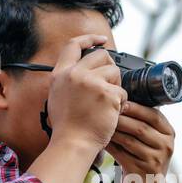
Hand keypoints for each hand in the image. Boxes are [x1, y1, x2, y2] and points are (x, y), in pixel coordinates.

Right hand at [46, 33, 127, 153]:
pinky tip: (111, 113)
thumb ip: (70, 80)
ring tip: (107, 104)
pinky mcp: (107, 93)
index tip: (101, 39)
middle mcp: (75, 74)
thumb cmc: (67, 127)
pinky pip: (122, 91)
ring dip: (116, 86)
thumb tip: (85, 69)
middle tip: (109, 85)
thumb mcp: (59, 97)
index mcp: (61, 74)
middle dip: (109, 67)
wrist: (73, 143)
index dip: (89, 38)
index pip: (73, 45)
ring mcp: (91, 82)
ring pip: (115, 72)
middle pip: (101, 55)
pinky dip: (121, 103)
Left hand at [106, 101, 174, 182]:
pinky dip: (111, 146)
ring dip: (114, 131)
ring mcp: (155, 160)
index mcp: (169, 134)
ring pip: (130, 140)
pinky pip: (122, 154)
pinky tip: (102, 140)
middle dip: (121, 118)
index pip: (154, 116)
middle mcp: (166, 146)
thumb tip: (124, 99)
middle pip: (140, 128)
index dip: (136, 108)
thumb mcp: (153, 140)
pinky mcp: (142, 170)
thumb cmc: (147, 159)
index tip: (121, 101)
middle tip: (106, 111)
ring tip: (101, 124)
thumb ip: (145, 123)